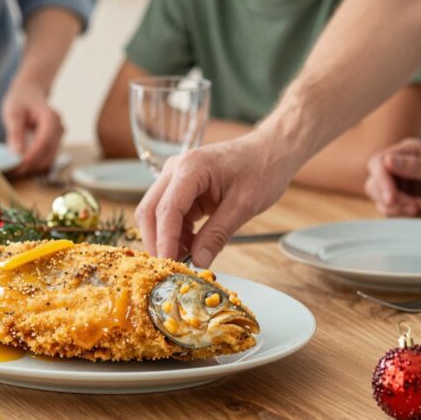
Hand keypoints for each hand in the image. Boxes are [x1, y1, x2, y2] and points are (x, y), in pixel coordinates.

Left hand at [1, 79, 62, 173]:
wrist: (30, 93)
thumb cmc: (21, 100)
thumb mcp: (13, 113)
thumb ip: (15, 132)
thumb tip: (17, 153)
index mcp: (51, 117)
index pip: (44, 142)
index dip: (32, 157)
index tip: (18, 166)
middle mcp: (59, 128)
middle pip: (48, 153)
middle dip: (32, 165)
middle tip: (13, 171)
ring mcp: (59, 137)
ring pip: (49, 158)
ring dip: (34, 166)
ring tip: (15, 169)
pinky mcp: (55, 143)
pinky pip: (47, 157)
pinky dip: (35, 163)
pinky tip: (22, 165)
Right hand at [135, 129, 297, 266]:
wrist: (270, 152)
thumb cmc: (262, 169)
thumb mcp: (244, 205)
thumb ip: (218, 234)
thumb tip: (199, 260)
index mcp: (191, 167)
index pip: (167, 209)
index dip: (164, 240)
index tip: (168, 264)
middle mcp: (176, 169)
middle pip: (150, 210)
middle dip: (157, 241)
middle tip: (172, 267)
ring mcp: (176, 177)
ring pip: (156, 214)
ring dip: (167, 238)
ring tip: (188, 258)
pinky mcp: (182, 188)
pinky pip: (170, 214)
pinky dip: (176, 233)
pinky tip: (192, 246)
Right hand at [364, 138, 420, 217]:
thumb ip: (414, 167)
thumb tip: (387, 160)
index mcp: (409, 151)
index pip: (379, 161)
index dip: (381, 179)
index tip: (390, 197)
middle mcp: (398, 165)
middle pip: (374, 181)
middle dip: (390, 197)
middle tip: (413, 209)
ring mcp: (396, 185)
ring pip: (377, 197)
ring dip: (397, 207)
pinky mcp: (397, 202)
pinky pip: (385, 210)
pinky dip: (400, 214)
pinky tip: (420, 213)